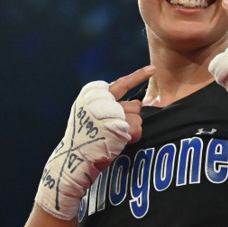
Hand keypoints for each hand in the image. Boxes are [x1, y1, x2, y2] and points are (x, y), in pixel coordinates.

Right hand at [35, 65, 154, 219]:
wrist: (74, 157)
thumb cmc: (85, 137)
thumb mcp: (92, 113)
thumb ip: (111, 104)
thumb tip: (139, 103)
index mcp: (93, 93)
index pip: (122, 84)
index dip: (139, 76)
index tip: (153, 69)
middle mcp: (102, 100)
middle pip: (134, 106)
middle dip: (131, 119)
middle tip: (115, 129)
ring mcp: (110, 112)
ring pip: (138, 119)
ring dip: (131, 131)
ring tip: (114, 137)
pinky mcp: (117, 125)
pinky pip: (137, 129)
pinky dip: (132, 137)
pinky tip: (119, 141)